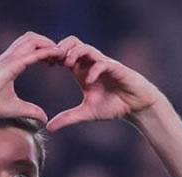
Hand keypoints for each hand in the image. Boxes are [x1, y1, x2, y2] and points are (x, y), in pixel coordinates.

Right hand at [0, 32, 64, 122]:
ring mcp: (10, 58)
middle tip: (61, 55)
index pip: (31, 50)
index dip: (45, 52)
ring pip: (32, 39)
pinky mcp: (11, 63)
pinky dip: (45, 51)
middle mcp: (11, 57)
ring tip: (61, 52)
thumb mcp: (17, 108)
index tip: (56, 62)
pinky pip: (32, 53)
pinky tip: (56, 54)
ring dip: (48, 43)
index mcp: (12, 64)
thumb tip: (45, 119)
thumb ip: (31, 111)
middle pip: (33, 39)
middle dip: (48, 43)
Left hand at [47, 36, 163, 131]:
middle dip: (62, 48)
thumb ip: (68, 118)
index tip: (46, 65)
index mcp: (82, 71)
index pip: (64, 54)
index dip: (54, 56)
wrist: (136, 107)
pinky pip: (102, 63)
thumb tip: (48, 128)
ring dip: (75, 53)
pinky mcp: (116, 68)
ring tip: (68, 65)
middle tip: (54, 62)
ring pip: (86, 47)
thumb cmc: (113, 106)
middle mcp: (91, 64)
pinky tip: (88, 81)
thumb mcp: (86, 114)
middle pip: (73, 42)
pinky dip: (94, 70)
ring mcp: (103, 64)